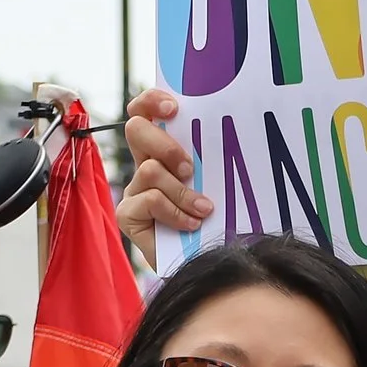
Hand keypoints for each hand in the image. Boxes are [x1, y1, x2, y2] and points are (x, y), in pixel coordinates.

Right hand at [118, 86, 209, 257]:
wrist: (203, 265)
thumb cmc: (217, 222)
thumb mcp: (218, 184)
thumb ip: (214, 162)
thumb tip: (238, 132)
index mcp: (164, 152)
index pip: (145, 113)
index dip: (151, 101)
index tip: (173, 107)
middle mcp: (145, 166)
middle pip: (136, 130)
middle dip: (165, 145)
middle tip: (190, 169)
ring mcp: (135, 190)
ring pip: (150, 170)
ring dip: (182, 192)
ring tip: (203, 209)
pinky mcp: (128, 214)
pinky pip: (150, 200)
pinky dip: (175, 213)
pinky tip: (191, 224)